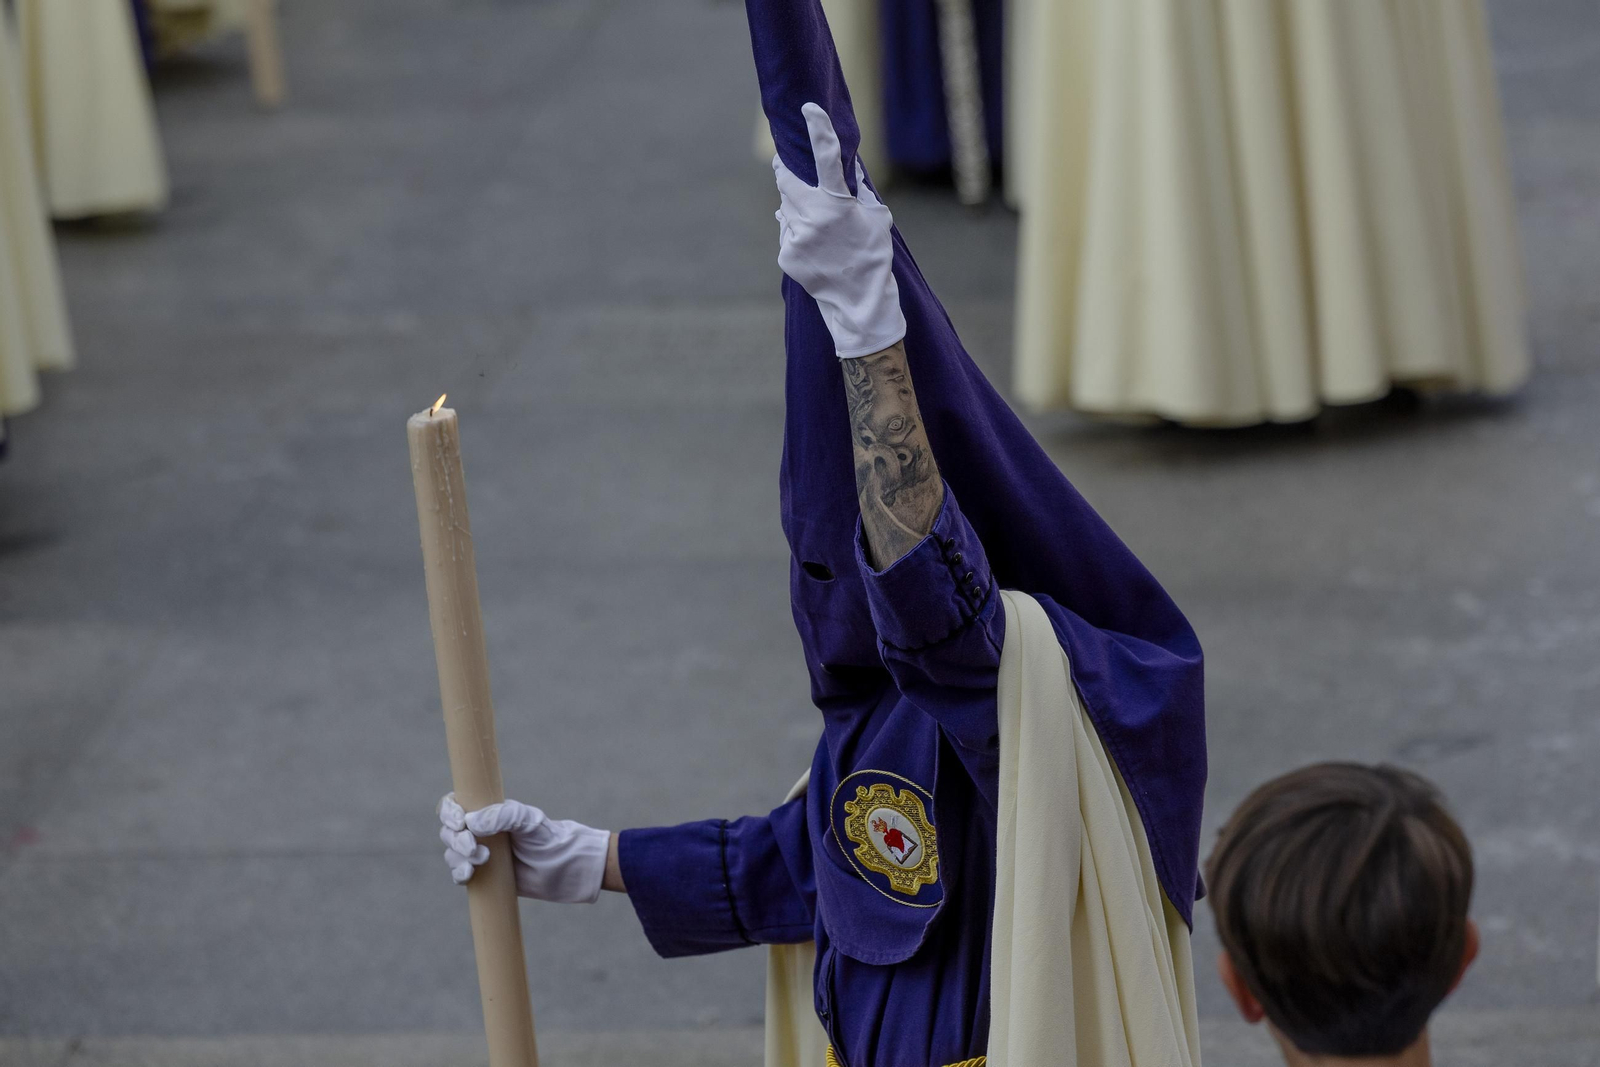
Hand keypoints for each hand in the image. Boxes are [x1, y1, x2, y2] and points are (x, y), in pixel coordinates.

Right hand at [438, 792, 609, 903]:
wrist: (563, 868)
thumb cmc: (548, 837)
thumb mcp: (528, 820)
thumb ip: (503, 816)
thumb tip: (470, 822)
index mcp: (488, 811)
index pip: (455, 805)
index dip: (449, 812)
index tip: (459, 821)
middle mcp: (480, 831)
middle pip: (450, 831)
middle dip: (456, 839)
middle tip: (474, 847)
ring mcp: (480, 853)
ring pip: (452, 853)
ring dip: (458, 857)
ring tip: (482, 860)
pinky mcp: (483, 875)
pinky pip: (460, 874)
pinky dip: (459, 873)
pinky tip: (469, 874)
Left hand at [773, 102, 906, 358]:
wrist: (860, 302)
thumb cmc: (873, 256)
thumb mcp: (876, 219)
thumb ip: (860, 191)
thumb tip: (848, 166)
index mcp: (838, 204)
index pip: (827, 158)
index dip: (819, 130)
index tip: (808, 109)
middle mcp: (813, 217)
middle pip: (787, 181)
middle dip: (787, 172)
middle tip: (787, 167)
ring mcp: (796, 237)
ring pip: (786, 208)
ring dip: (796, 208)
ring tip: (820, 230)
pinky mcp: (787, 255)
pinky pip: (786, 232)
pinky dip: (795, 233)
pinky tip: (814, 249)